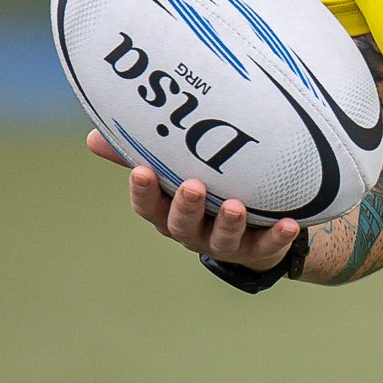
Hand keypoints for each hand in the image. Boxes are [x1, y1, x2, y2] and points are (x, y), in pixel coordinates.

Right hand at [86, 128, 299, 268]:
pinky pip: (267, 244)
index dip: (143, 192)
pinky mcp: (258, 248)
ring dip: (228, 222)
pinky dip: (278, 236)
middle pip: (181, 224)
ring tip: (235, 206)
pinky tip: (290, 224)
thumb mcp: (173, 174)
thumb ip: (140, 154)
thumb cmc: (206, 192)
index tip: (141, 171)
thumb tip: (93, 134)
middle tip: (193, 186)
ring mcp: (225, 242)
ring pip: (222, 238)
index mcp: (168, 212)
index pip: (148, 206)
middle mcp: (193, 230)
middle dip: (186, 207)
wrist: (253, 232)